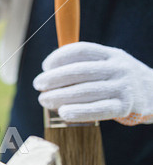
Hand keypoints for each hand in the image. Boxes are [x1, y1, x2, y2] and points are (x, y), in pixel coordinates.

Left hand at [34, 42, 152, 124]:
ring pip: (86, 91)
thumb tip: (49, 71)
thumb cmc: (118, 81)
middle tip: (38, 85)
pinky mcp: (125, 107)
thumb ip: (83, 65)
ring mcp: (123, 87)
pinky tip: (63, 113)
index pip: (82, 51)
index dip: (60, 57)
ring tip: (44, 100)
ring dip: (60, 96)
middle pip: (80, 72)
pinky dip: (79, 112)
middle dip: (54, 78)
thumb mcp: (106, 65)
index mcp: (110, 55)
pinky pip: (98, 110)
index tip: (45, 66)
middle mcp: (118, 68)